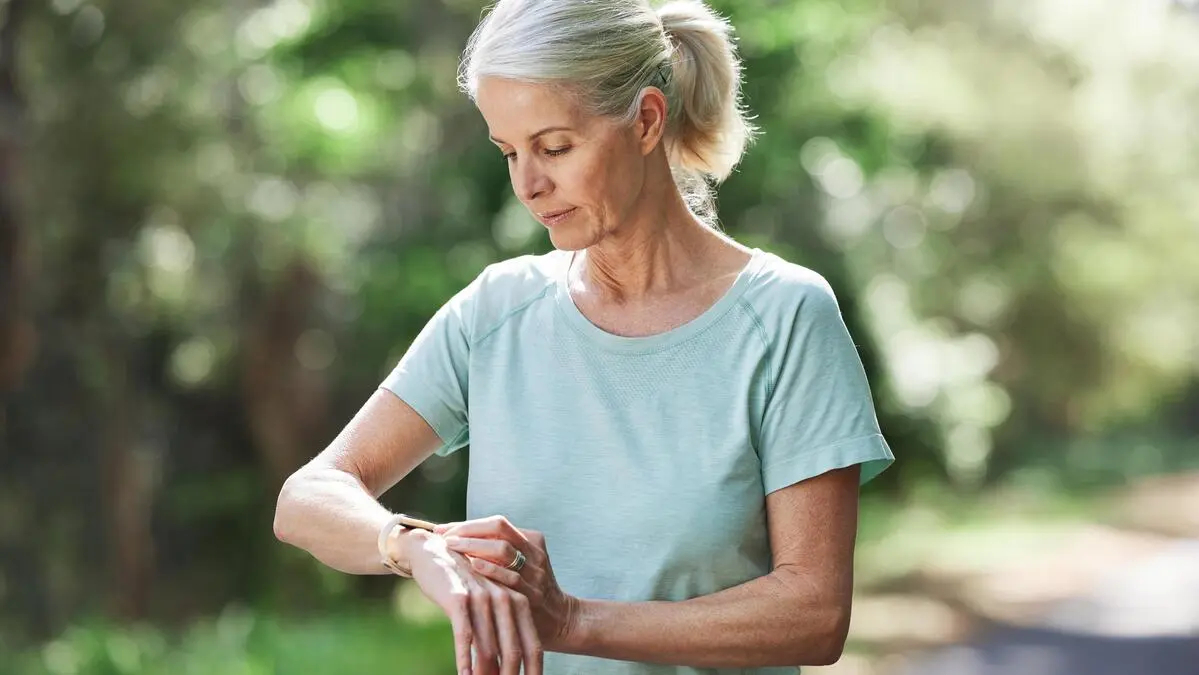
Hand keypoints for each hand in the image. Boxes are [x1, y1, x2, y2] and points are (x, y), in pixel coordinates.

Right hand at [402, 530, 543, 674]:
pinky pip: (464, 635)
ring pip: (489, 647)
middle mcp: (505, 599)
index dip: (535, 671)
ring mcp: (483, 598)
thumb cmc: (464, 581)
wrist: (432, 550)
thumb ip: (500, 630)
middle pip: (514, 650)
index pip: (533, 645)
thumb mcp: (489, 602)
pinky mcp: (459, 598)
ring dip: (486, 674)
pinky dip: (464, 659)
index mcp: (518, 601)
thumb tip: (504, 669)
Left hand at [434, 516, 580, 651]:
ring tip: (451, 548)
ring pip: (504, 549)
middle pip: (499, 529)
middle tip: (444, 538)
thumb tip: (454, 539)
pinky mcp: (533, 594)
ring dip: (473, 546)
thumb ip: (498, 550)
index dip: (468, 524)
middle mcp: (534, 553)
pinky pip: (510, 577)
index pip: (496, 523)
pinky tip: (472, 565)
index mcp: (532, 540)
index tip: (444, 530)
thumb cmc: (529, 589)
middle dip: (468, 531)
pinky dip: (490, 569)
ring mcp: (535, 573)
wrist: (561, 619)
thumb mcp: (522, 563)